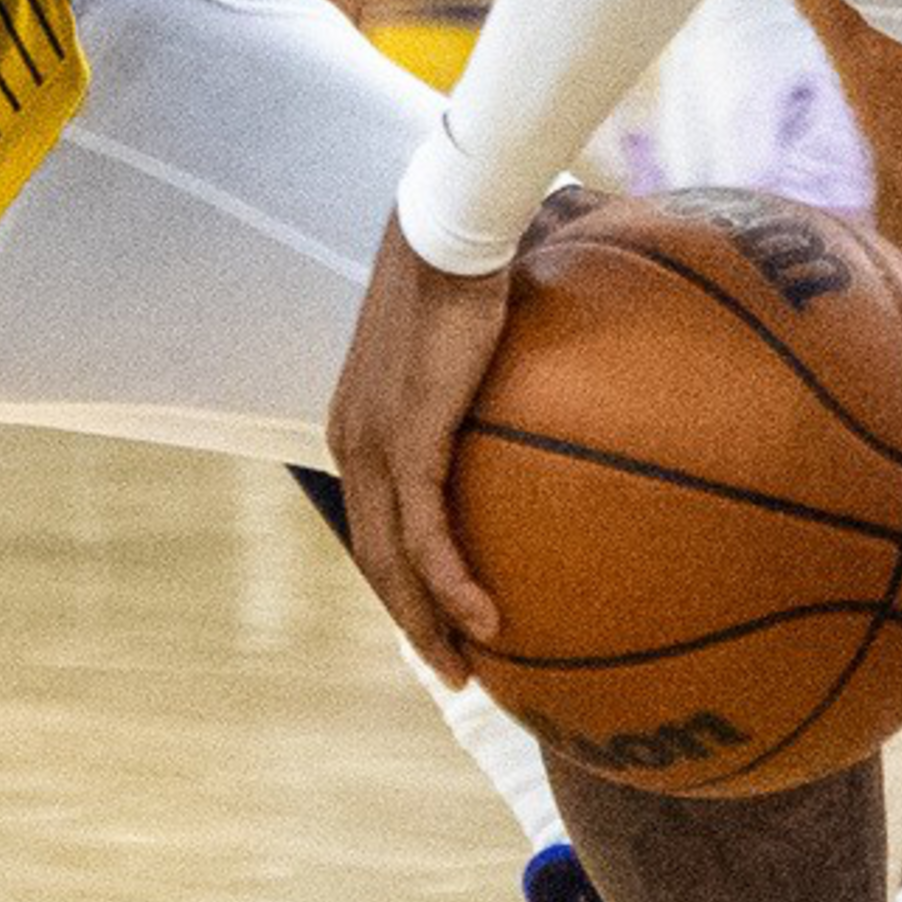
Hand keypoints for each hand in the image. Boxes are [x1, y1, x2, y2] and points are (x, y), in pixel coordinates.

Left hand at [326, 221, 516, 680]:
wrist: (449, 232)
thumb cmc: (471, 271)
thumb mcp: (471, 347)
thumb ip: (487, 389)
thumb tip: (548, 396)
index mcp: (359, 426)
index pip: (374, 522)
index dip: (402, 580)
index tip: (438, 620)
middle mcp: (352, 443)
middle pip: (376, 558)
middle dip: (413, 622)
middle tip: (456, 668)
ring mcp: (374, 446)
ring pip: (393, 562)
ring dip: (430, 623)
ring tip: (469, 669)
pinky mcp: (408, 442)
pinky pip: (427, 537)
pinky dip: (453, 587)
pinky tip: (486, 621)